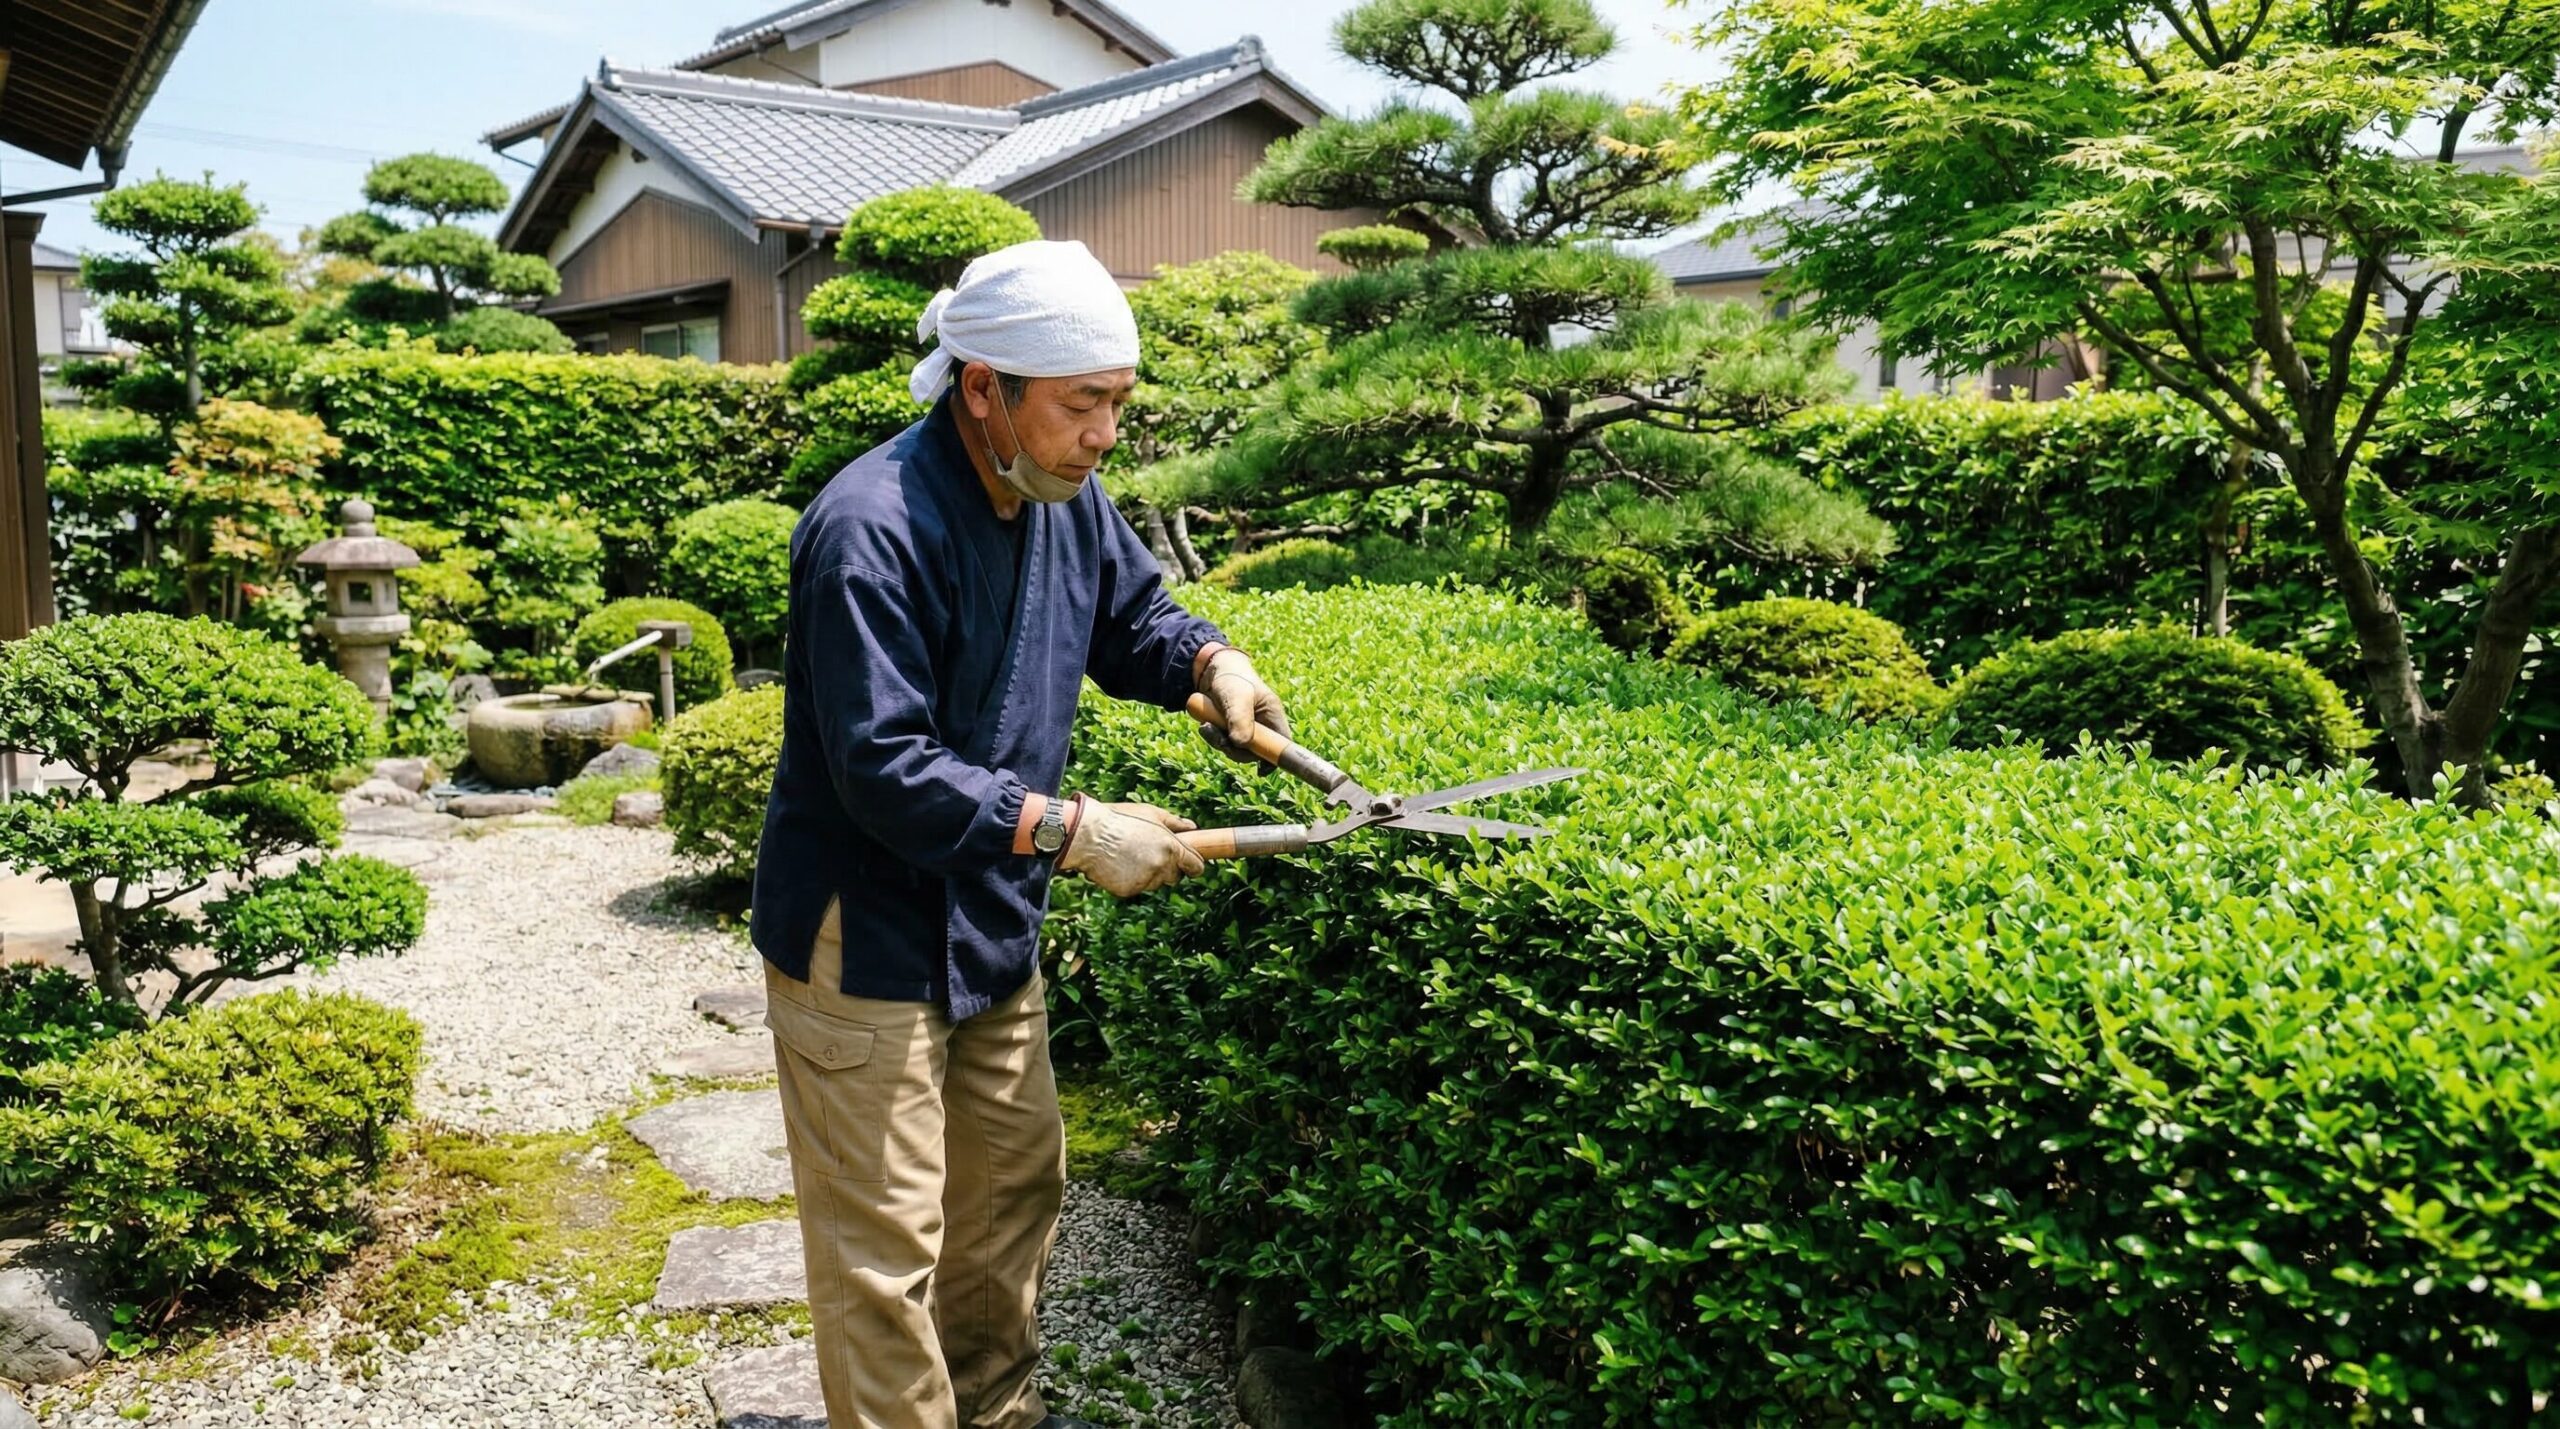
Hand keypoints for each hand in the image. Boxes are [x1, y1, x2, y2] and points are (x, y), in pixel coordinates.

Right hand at [1056, 800, 1203, 897]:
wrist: (1088, 834)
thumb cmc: (1119, 819)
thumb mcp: (1150, 813)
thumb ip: (1175, 822)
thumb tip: (1193, 827)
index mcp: (1171, 847)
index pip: (1195, 866)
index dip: (1194, 865)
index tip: (1190, 865)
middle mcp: (1161, 866)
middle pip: (1175, 877)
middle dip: (1168, 868)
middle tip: (1150, 854)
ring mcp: (1145, 880)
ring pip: (1154, 882)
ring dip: (1148, 874)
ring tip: (1129, 855)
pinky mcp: (1129, 890)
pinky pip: (1136, 887)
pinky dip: (1130, 879)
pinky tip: (1119, 864)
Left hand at [1197, 649, 1289, 767]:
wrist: (1211, 669)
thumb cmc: (1230, 678)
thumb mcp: (1236, 696)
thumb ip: (1239, 719)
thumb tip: (1240, 744)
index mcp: (1272, 716)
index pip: (1282, 744)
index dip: (1276, 759)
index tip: (1261, 770)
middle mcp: (1262, 725)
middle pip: (1255, 753)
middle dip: (1234, 748)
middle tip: (1217, 737)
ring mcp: (1245, 729)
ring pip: (1235, 749)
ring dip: (1219, 741)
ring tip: (1206, 724)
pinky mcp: (1230, 730)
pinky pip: (1223, 743)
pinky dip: (1212, 736)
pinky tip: (1205, 723)